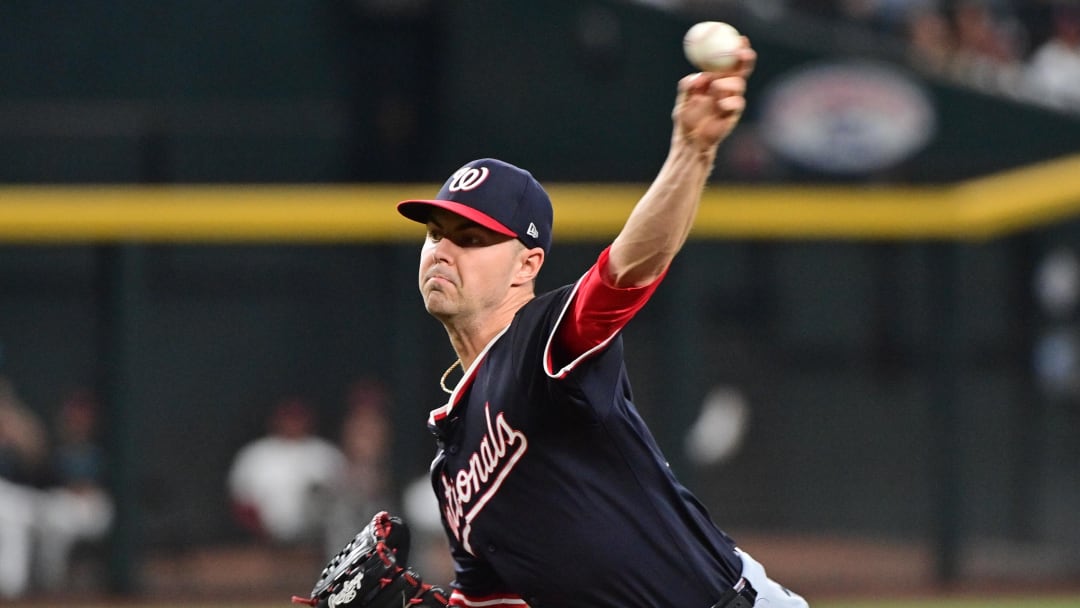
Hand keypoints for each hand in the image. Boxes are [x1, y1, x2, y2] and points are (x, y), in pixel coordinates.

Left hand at [672, 38, 755, 152]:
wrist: (690, 141)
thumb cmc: (686, 119)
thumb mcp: (682, 99)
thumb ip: (688, 86)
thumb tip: (699, 77)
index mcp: (715, 80)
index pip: (727, 61)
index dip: (735, 49)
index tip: (739, 39)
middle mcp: (726, 89)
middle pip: (741, 70)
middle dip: (745, 59)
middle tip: (742, 53)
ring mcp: (731, 101)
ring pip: (739, 85)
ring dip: (729, 83)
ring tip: (716, 88)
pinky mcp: (733, 114)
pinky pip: (737, 104)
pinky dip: (729, 101)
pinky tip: (720, 105)